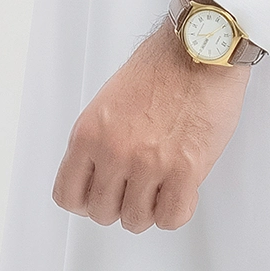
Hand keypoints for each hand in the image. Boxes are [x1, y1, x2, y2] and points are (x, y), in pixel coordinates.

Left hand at [52, 20, 250, 232]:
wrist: (201, 50)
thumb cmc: (163, 65)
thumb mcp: (109, 101)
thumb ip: (100, 140)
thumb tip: (102, 173)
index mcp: (89, 133)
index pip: (67, 194)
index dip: (85, 200)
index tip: (98, 195)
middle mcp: (114, 151)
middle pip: (102, 212)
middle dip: (119, 204)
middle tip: (134, 190)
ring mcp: (149, 164)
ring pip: (136, 220)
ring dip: (149, 210)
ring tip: (159, 189)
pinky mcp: (185, 170)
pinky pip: (172, 218)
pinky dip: (175, 211)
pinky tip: (179, 193)